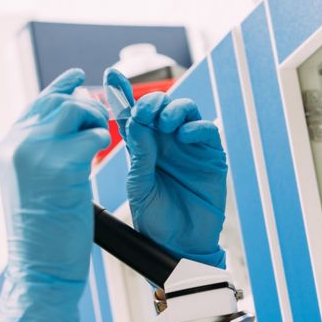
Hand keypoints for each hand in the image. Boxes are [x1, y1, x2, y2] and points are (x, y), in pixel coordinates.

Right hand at [0, 68, 111, 321]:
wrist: (40, 271)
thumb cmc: (43, 239)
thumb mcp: (34, 186)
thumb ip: (43, 154)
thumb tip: (70, 127)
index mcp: (7, 149)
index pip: (35, 104)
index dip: (60, 88)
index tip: (76, 78)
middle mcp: (16, 146)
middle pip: (56, 101)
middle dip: (85, 104)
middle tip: (104, 116)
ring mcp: (36, 153)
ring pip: (74, 109)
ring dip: (96, 119)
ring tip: (104, 138)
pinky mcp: (62, 166)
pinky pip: (94, 135)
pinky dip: (105, 140)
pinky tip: (105, 153)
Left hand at [103, 68, 227, 268]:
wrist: (180, 246)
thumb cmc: (155, 220)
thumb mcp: (139, 187)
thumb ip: (139, 155)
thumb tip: (134, 121)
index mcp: (143, 149)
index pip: (131, 116)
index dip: (121, 95)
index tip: (111, 76)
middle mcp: (165, 143)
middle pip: (160, 107)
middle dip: (152, 101)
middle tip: (147, 109)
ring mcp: (189, 148)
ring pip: (185, 111)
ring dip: (174, 110)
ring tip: (165, 123)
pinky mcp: (210, 156)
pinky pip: (206, 130)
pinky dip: (196, 126)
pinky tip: (184, 136)